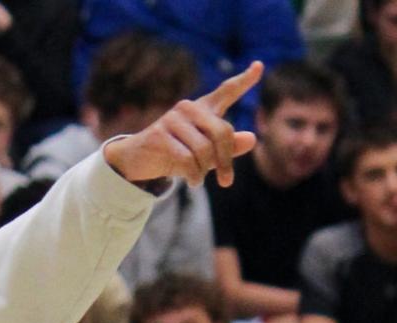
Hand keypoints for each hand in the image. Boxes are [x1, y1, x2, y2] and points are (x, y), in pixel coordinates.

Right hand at [105, 61, 260, 188]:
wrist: (137, 160)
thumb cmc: (174, 154)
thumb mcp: (204, 153)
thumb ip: (228, 147)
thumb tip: (252, 139)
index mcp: (202, 108)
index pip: (226, 91)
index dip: (244, 80)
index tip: (259, 66)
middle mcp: (190, 108)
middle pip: (222, 132)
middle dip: (226, 160)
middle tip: (227, 181)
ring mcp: (174, 119)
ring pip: (204, 150)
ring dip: (204, 171)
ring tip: (198, 179)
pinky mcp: (160, 135)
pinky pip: (187, 160)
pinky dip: (193, 175)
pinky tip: (192, 181)